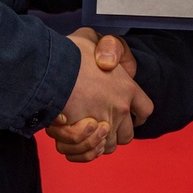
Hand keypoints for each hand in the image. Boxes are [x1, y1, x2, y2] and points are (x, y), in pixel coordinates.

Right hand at [46, 31, 138, 160]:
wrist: (48, 67)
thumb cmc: (68, 52)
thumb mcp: (92, 38)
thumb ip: (106, 46)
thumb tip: (107, 64)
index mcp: (127, 87)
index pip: (145, 110)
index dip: (137, 114)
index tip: (127, 113)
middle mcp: (119, 109)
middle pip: (127, 135)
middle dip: (116, 132)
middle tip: (101, 124)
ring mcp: (103, 124)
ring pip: (108, 146)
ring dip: (98, 142)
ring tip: (85, 131)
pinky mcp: (83, 137)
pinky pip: (90, 153)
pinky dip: (84, 150)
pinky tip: (75, 139)